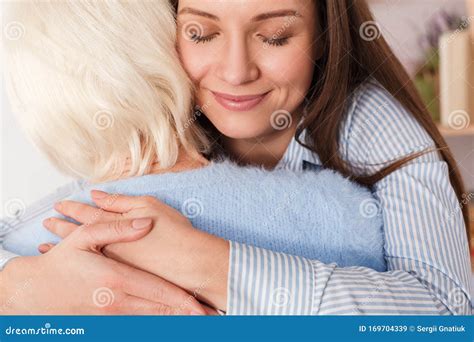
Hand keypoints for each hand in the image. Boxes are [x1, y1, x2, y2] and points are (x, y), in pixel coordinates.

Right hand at [0, 218, 205, 314]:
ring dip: (174, 318)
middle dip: (184, 314)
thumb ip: (117, 229)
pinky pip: (138, 320)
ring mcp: (113, 313)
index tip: (201, 307)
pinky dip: (156, 320)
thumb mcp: (85, 238)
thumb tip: (144, 223)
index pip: (158, 292)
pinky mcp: (108, 319)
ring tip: (197, 318)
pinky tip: (170, 318)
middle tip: (209, 316)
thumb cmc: (61, 264)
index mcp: (116, 279)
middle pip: (160, 310)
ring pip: (151, 318)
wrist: (36, 292)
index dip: (182, 301)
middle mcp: (118, 301)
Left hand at [41, 190, 228, 310]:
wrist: (188, 263)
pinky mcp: (120, 277)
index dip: (71, 208)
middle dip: (61, 228)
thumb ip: (120, 202)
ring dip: (65, 247)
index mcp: (113, 225)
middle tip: (46, 225)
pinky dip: (78, 265)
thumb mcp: (148, 206)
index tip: (57, 206)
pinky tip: (72, 265)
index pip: (86, 214)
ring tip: (48, 245)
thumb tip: (97, 195)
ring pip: (81, 253)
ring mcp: (112, 262)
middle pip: (77, 235)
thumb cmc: (172, 233)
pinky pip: (91, 268)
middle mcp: (107, 245)